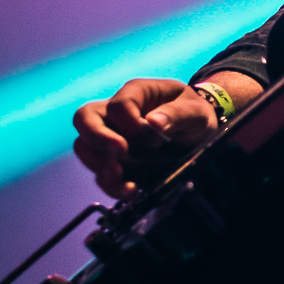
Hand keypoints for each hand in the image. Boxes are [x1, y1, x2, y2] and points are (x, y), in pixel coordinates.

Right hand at [73, 75, 251, 197]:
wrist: (199, 136)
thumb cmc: (195, 114)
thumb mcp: (196, 111)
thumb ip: (177, 114)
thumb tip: (153, 122)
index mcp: (136, 92)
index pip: (118, 106)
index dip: (133, 125)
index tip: (158, 139)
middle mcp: (116, 113)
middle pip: (85, 119)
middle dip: (98, 139)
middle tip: (120, 154)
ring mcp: (111, 137)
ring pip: (84, 147)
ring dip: (100, 165)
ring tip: (121, 177)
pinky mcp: (115, 162)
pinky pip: (100, 173)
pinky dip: (111, 185)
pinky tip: (131, 190)